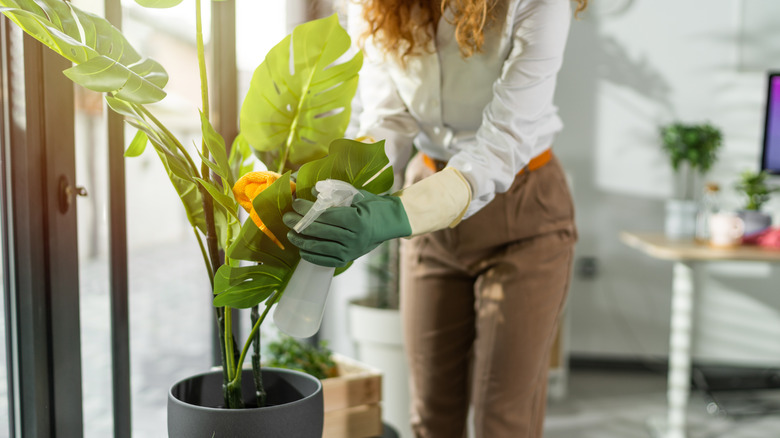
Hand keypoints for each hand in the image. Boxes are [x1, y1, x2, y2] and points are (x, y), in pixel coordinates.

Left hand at [283, 190, 411, 266]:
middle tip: (287, 217)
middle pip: (320, 231)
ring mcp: (351, 250)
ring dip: (302, 241)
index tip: (295, 203)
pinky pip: (325, 260)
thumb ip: (335, 192)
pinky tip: (301, 249)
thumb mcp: (357, 194)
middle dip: (300, 224)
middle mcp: (354, 237)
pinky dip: (311, 256)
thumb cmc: (373, 205)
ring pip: (320, 248)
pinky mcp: (348, 259)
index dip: (308, 210)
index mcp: (357, 220)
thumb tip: (313, 190)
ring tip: (290, 233)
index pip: (326, 215)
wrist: (391, 222)